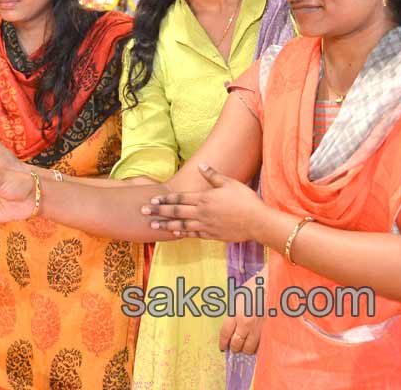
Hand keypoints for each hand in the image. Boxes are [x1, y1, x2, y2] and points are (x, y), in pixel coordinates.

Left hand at [140, 163, 263, 240]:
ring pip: (181, 225)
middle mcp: (201, 213)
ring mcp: (206, 225)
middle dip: (158, 212)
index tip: (152, 200)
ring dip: (166, 225)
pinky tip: (174, 234)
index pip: (179, 198)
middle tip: (143, 212)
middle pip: (175, 212)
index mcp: (204, 198)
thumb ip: (213, 175)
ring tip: (153, 226)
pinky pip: (193, 235)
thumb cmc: (245, 200)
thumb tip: (201, 165)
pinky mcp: (212, 235)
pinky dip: (183, 234)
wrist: (257, 222)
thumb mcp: (229, 183)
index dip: (165, 199)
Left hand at [219, 273, 265, 354]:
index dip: (223, 342)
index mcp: (236, 313)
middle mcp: (246, 324)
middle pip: (237, 344)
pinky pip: (262, 345)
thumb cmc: (255, 287)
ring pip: (250, 348)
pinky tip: (257, 343)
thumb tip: (231, 323)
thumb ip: (234, 312)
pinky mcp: (270, 331)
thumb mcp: (238, 297)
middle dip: (234, 347)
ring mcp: (259, 329)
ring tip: (246, 346)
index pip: (225, 334)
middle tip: (234, 347)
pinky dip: (258, 346)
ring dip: (246, 349)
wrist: (275, 285)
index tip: (222, 347)